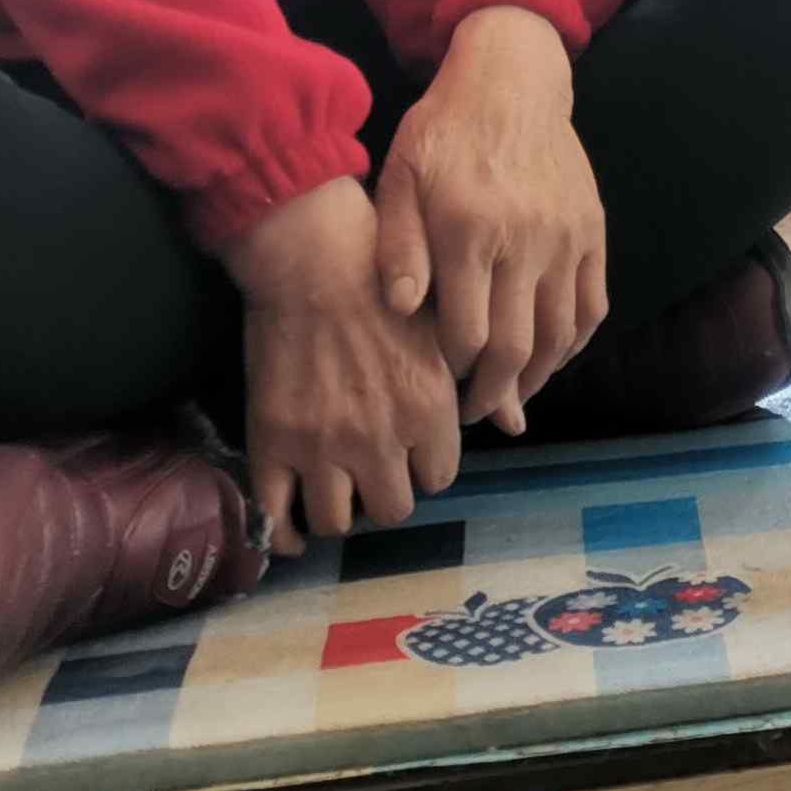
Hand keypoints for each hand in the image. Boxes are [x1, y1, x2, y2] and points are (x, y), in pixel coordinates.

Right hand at [225, 179, 464, 554]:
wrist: (313, 256)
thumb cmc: (388, 278)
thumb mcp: (447, 328)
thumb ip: (482, 383)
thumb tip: (516, 426)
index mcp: (430, 411)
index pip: (438, 477)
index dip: (423, 466)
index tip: (408, 450)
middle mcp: (382, 439)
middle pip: (392, 509)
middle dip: (384, 492)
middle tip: (370, 469)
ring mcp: (324, 446)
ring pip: (337, 522)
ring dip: (338, 510)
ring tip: (332, 488)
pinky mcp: (273, 443)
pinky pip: (275, 516)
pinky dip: (282, 533)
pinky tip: (289, 526)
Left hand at [372, 7, 609, 431]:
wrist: (512, 79)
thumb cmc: (444, 131)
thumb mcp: (401, 176)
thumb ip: (399, 245)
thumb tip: (403, 310)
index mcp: (470, 230)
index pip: (467, 335)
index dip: (454, 376)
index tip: (438, 394)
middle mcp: (525, 239)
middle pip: (518, 347)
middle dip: (494, 393)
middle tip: (474, 414)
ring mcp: (567, 237)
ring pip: (561, 334)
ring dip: (537, 377)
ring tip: (512, 397)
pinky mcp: (593, 231)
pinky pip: (592, 305)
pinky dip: (574, 342)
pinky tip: (551, 356)